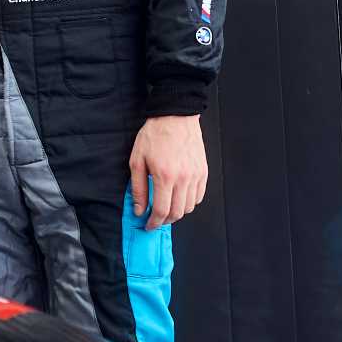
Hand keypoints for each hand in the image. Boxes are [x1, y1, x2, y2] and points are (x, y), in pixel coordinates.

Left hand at [129, 115, 205, 230]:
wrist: (175, 116)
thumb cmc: (154, 136)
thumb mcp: (137, 160)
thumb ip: (138, 188)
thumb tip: (139, 209)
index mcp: (165, 176)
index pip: (162, 210)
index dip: (154, 222)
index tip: (148, 225)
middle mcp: (183, 178)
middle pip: (177, 212)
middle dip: (165, 220)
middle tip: (156, 219)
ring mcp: (196, 175)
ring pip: (189, 206)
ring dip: (177, 212)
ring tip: (166, 207)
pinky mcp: (203, 171)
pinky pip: (199, 196)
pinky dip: (189, 202)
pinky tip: (179, 197)